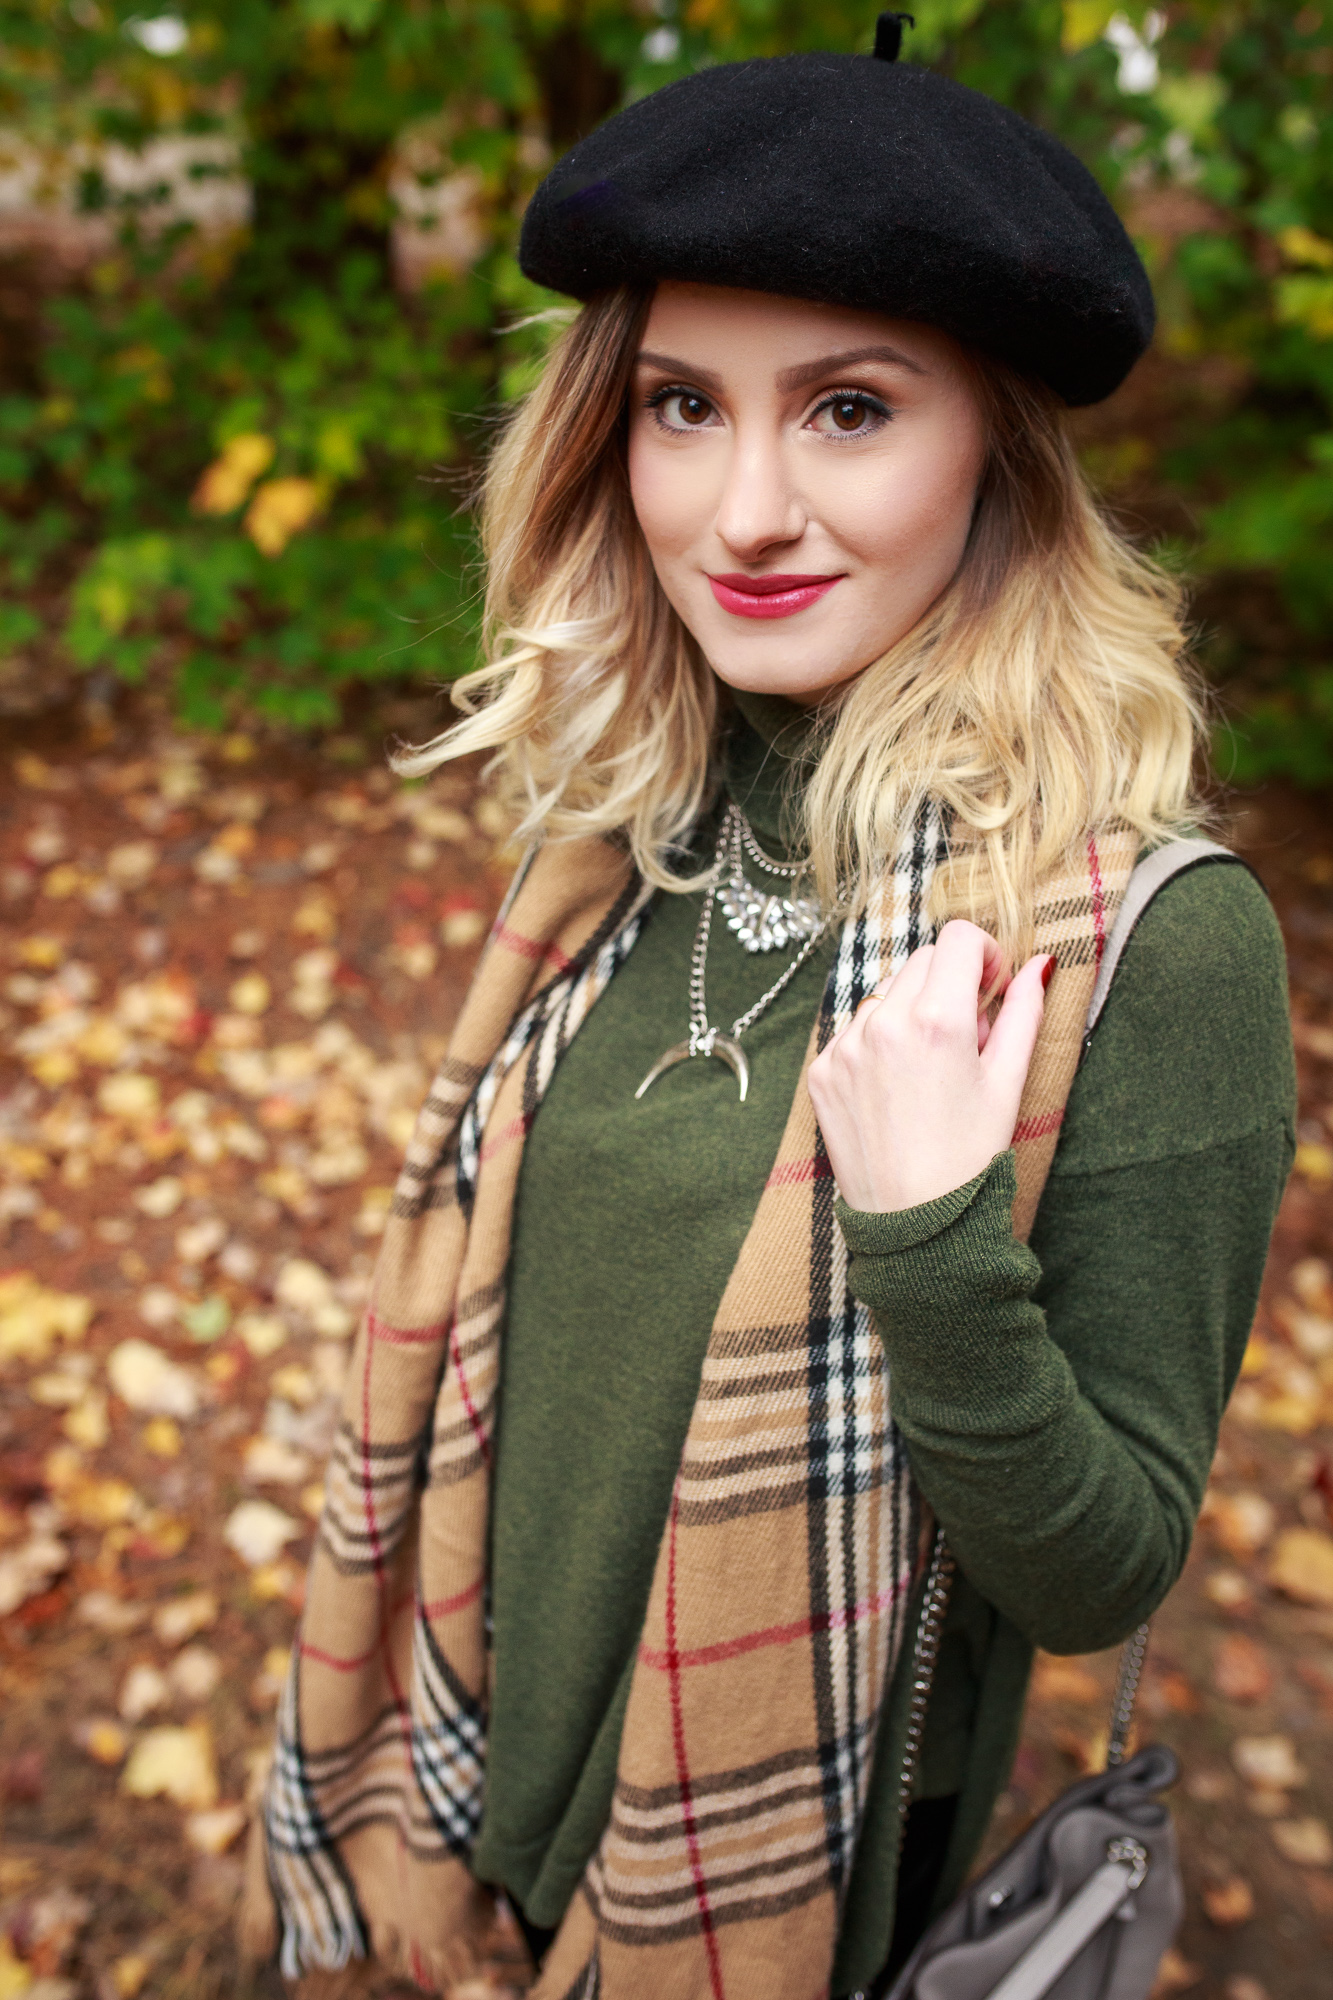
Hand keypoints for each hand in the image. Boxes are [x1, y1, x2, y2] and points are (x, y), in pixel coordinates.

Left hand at [806, 920, 1052, 1212]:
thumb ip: (1024, 1013)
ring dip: (910, 1014)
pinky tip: (897, 1088)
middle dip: (950, 985)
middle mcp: (883, 1024)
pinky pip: (853, 1032)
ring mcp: (845, 1048)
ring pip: (884, 995)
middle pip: (921, 961)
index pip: (958, 939)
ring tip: (929, 1071)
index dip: (984, 954)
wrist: (915, 1223)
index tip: (991, 986)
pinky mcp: (822, 1072)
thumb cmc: (970, 1157)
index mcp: (936, 1020)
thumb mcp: (1008, 1082)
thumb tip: (1041, 965)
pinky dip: (877, 1045)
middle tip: (967, 1039)